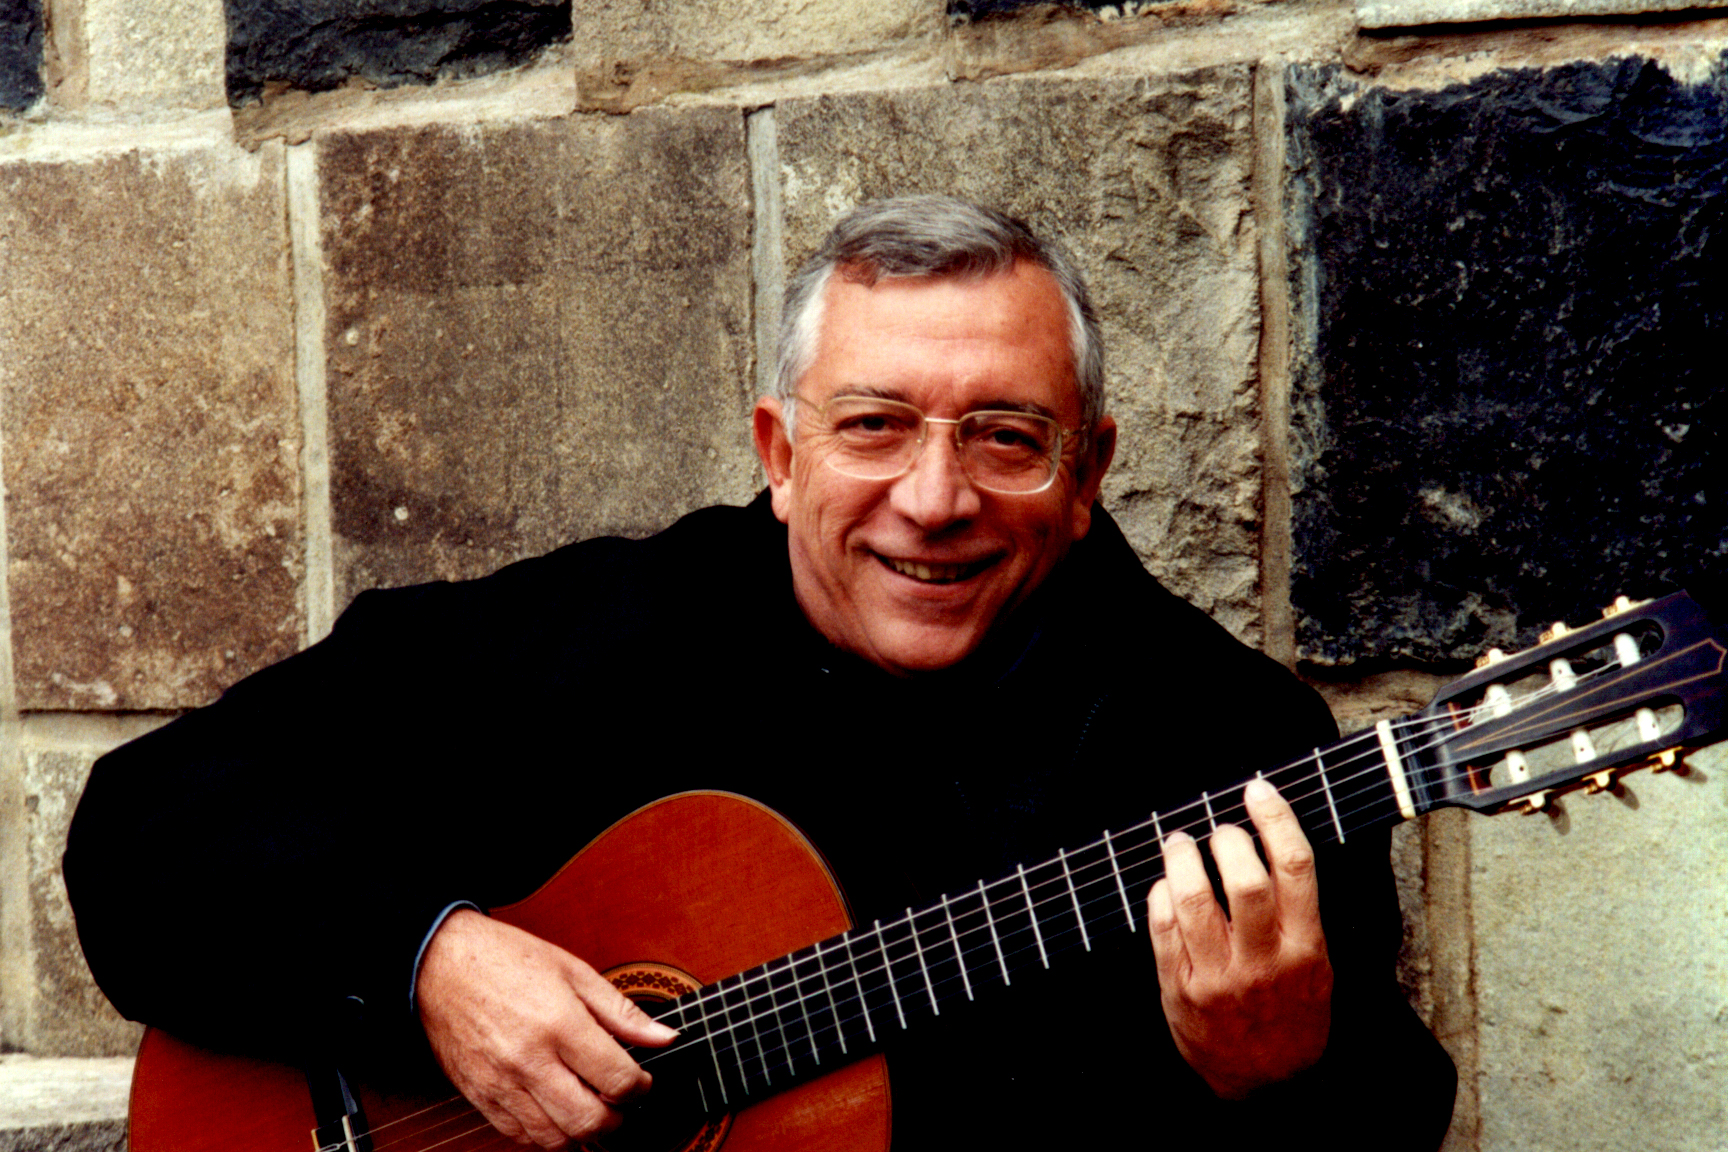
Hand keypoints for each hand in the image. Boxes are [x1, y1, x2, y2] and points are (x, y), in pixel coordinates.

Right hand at [416, 910, 677, 1147]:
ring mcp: (501, 1084)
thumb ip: (621, 1011)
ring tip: (592, 1110)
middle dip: (618, 1122)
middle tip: (622, 1105)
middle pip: (589, 1121)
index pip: (617, 1080)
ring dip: (583, 1134)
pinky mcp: (480, 1096)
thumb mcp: (573, 970)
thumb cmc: (506, 960)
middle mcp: (529, 1060)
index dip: (641, 1088)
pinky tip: (556, 1110)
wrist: (439, 964)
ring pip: (554, 1139)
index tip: (642, 1081)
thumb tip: (663, 1037)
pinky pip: (519, 1136)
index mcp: (559, 1024)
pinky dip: (546, 1133)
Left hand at [1147, 777, 1332, 1098]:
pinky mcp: (1179, 990)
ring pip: (1192, 897)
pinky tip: (1166, 885)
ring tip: (1182, 843)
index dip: (1275, 817)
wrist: (1269, 1087)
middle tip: (1221, 831)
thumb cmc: (1294, 1016)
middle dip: (1227, 838)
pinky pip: (1162, 927)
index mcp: (1306, 950)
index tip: (1259, 790)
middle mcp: (1263, 962)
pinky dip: (1160, 894)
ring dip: (1183, 857)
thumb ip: (1298, 912)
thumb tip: (1273, 840)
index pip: (1295, 866)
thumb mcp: (1319, 968)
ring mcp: (1218, 977)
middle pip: (1243, 878)